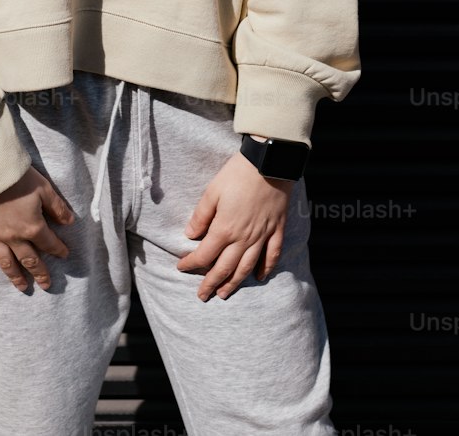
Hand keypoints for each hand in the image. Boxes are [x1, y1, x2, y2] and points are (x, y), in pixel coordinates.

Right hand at [0, 165, 74, 292]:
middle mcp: (13, 237)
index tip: (65, 255)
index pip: (49, 243)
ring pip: (5, 262)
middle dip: (39, 272)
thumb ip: (57, 207)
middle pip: (29, 259)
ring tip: (22, 287)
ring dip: (14, 276)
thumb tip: (70, 222)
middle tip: (46, 285)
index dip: (58, 250)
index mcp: (32, 227)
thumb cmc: (19, 178)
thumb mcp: (45, 188)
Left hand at [176, 147, 294, 301]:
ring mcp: (262, 235)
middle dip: (211, 283)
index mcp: (225, 228)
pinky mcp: (277, 229)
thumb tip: (190, 234)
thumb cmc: (238, 174)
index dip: (191, 264)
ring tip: (224, 293)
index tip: (181, 267)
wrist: (270, 162)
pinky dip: (266, 269)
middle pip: (225, 268)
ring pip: (247, 267)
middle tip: (202, 295)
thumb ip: (201, 215)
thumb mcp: (213, 191)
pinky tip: (260, 277)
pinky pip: (272, 255)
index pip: (204, 255)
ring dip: (234, 283)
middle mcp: (243, 238)